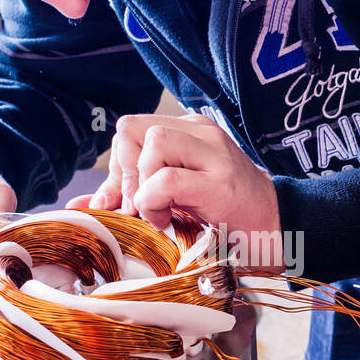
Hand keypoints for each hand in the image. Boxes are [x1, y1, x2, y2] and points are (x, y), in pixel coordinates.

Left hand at [68, 112, 283, 270]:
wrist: (282, 232)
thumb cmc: (227, 220)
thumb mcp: (173, 201)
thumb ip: (129, 197)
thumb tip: (77, 207)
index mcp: (190, 131)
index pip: (131, 129)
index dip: (116, 168)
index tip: (121, 203)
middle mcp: (201, 133)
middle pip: (132, 127)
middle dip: (123, 171)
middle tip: (138, 206)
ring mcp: (214, 154)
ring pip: (152, 142)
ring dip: (142, 183)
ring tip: (157, 212)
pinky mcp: (219, 183)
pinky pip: (166, 178)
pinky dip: (154, 201)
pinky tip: (166, 221)